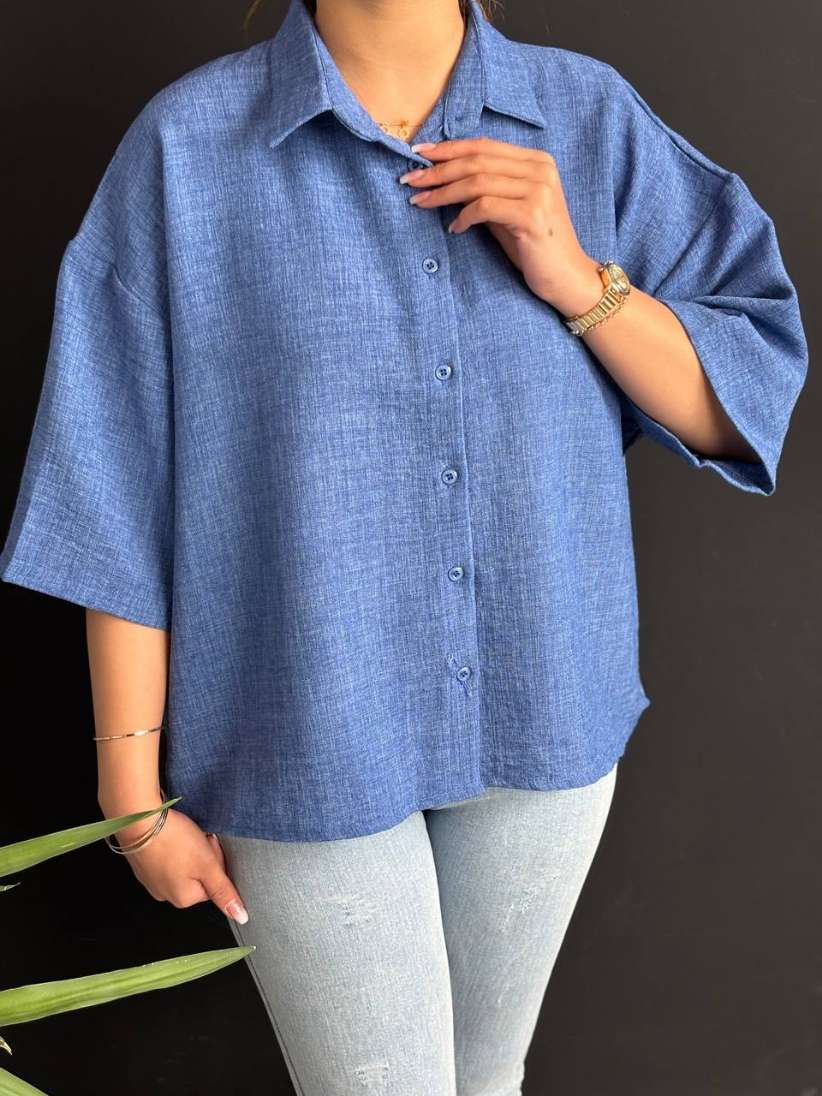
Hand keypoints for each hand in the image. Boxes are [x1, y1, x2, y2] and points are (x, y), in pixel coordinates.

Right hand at [101, 800, 248, 924]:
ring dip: (189, 850)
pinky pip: (166, 858)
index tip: (210, 847)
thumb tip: (240, 917)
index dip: (216, 862)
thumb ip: (224, 891)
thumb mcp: (207, 865)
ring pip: (183, 866)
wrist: (140, 820)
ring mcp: (151, 880)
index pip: (214, 885)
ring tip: (184, 835)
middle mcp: (165, 894)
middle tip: (199, 839)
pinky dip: (172, 846)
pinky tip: (171, 835)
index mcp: (183, 899)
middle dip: (203, 856)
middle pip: (198, 876)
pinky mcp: (143, 864)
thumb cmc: (174, 841)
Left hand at [402, 136, 602, 316]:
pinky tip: (454, 228)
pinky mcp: (532, 215)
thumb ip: (486, 190)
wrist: (568, 277)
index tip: (418, 153)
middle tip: (409, 179)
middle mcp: (540, 170)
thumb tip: (443, 178)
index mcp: (536, 161)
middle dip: (438, 169)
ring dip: (443, 192)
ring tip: (420, 202)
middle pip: (477, 160)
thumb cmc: (535, 247)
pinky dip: (464, 216)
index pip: (484, 146)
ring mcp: (538, 191)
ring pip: (478, 181)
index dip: (448, 148)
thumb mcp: (509, 210)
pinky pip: (485, 207)